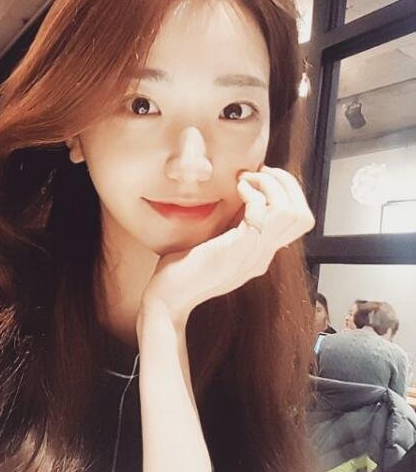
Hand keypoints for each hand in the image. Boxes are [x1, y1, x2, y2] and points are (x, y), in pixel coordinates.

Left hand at [140, 166, 314, 332]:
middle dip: (284, 183)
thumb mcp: (216, 242)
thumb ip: (232, 225)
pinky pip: (261, 214)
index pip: (298, 220)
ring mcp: (253, 254)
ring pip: (290, 213)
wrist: (169, 297)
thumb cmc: (183, 268)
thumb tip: (240, 195)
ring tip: (245, 180)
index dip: (286, 191)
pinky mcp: (236, 250)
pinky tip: (235, 189)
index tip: (259, 177)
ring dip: (270, 185)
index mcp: (260, 252)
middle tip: (257, 174)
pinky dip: (252, 193)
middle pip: (303, 216)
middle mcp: (263, 255)